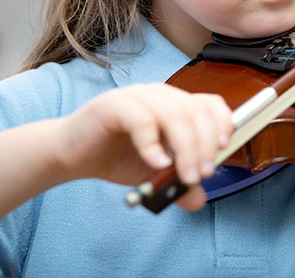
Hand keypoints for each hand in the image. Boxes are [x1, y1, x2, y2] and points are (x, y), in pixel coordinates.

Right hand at [55, 83, 233, 210]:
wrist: (70, 155)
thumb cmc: (115, 157)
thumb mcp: (154, 174)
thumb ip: (177, 184)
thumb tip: (198, 199)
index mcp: (175, 104)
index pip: (209, 103)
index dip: (222, 122)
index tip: (224, 148)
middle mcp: (160, 95)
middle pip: (196, 112)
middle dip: (204, 146)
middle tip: (202, 174)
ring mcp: (138, 96)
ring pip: (175, 115)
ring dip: (185, 149)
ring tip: (184, 175)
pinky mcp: (114, 104)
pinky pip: (142, 120)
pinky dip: (153, 145)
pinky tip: (155, 164)